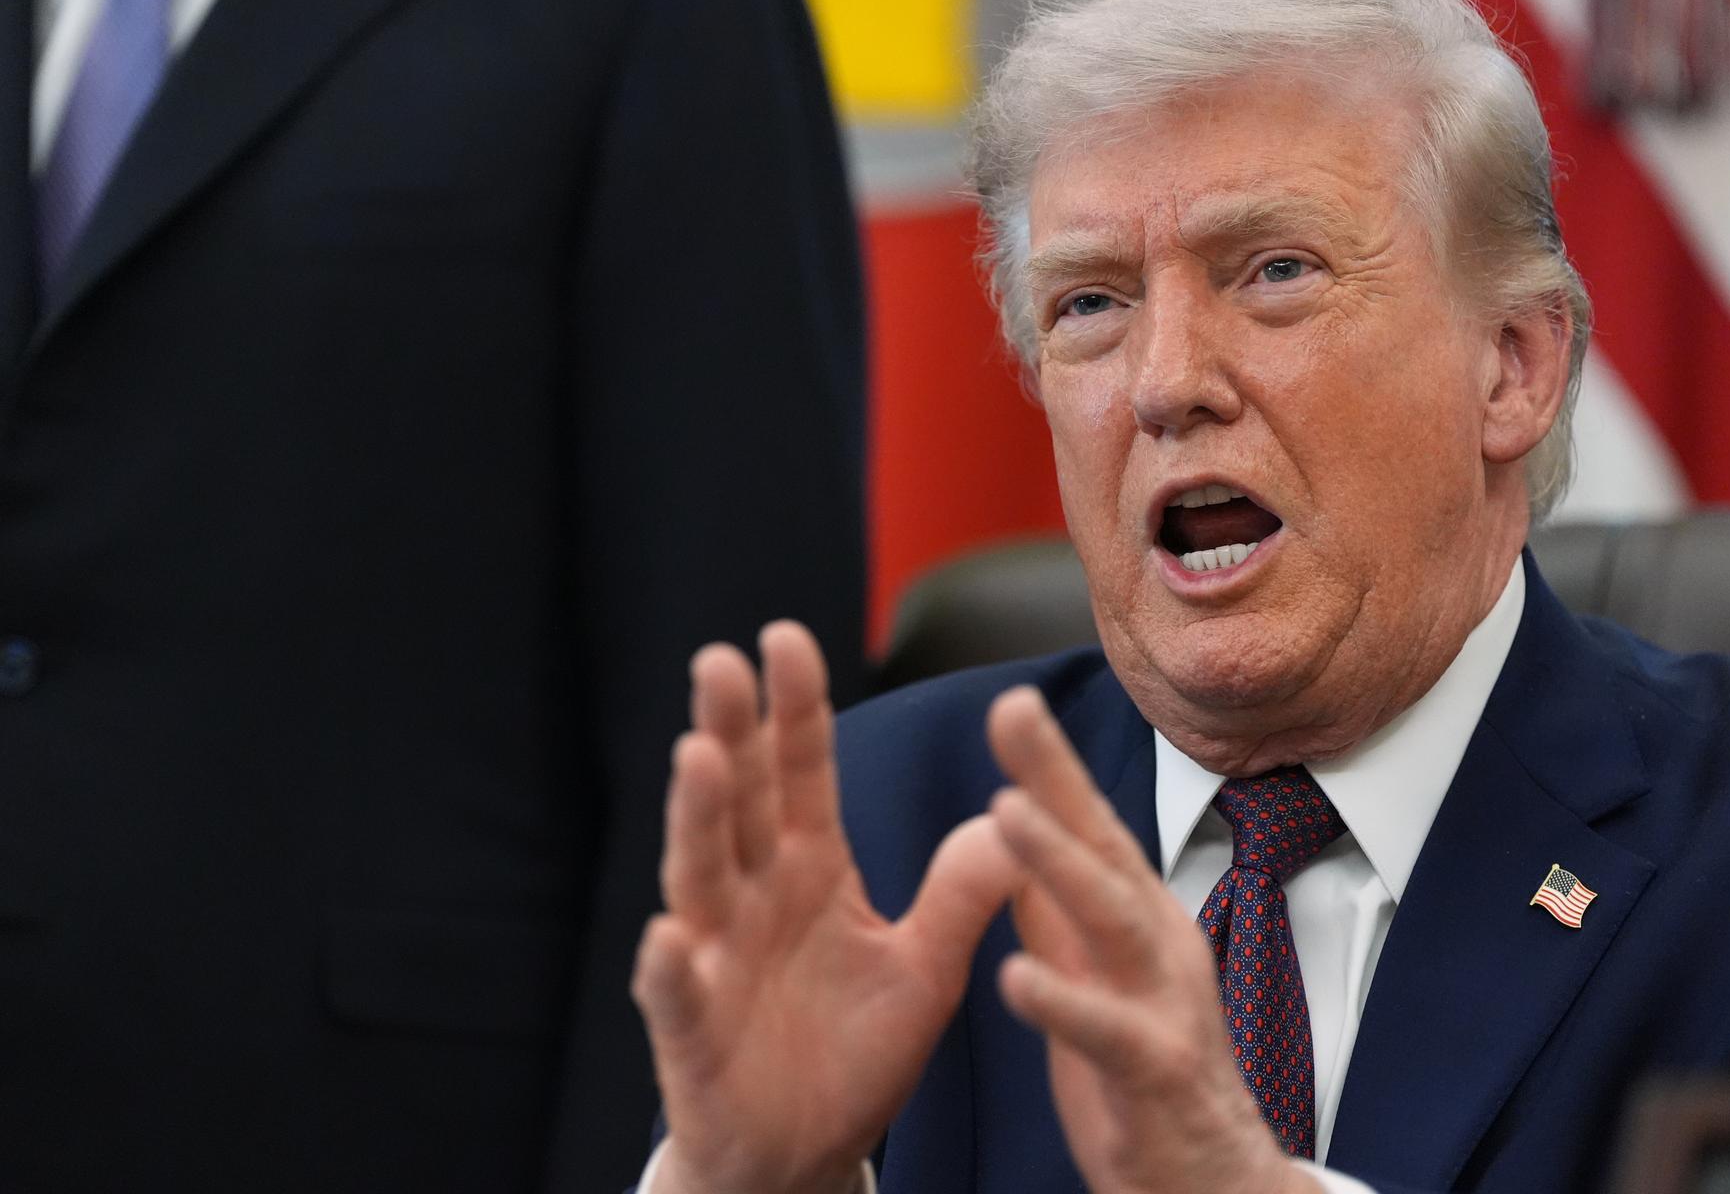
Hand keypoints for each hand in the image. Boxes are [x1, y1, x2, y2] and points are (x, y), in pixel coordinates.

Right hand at [632, 622, 1020, 1193]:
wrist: (803, 1155)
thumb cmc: (852, 1052)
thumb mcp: (925, 969)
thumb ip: (960, 893)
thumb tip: (1011, 816)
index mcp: (810, 871)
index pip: (800, 775)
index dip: (795, 710)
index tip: (788, 637)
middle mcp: (754, 899)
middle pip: (740, 803)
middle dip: (731, 733)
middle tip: (722, 662)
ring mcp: (717, 961)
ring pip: (702, 877)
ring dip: (697, 819)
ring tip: (699, 756)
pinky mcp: (694, 1036)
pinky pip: (679, 997)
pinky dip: (671, 968)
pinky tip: (668, 933)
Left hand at [984, 687, 1322, 1193]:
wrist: (1213, 1184)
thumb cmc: (1146, 1077)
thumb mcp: (1094, 978)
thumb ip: (1058, 915)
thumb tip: (1019, 844)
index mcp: (1138, 922)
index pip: (1091, 829)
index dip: (1051, 765)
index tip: (1010, 701)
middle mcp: (1160, 947)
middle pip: (1107, 848)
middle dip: (1058, 779)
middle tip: (1012, 711)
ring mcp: (1166, 1006)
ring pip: (1113, 921)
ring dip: (1061, 862)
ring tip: (1005, 810)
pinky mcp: (1159, 1075)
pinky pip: (1110, 1035)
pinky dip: (1065, 1003)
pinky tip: (1014, 976)